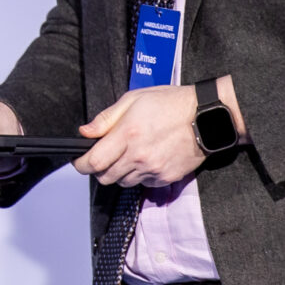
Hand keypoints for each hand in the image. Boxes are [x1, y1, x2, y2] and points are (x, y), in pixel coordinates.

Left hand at [75, 76, 242, 187]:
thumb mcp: (133, 99)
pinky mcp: (166, 177)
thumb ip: (106, 118)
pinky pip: (144, 184)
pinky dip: (139, 176)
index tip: (79, 161)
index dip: (81, 164)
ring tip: (126, 156)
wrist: (205, 117)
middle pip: (105, 177)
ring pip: (124, 182)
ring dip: (119, 173)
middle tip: (102, 158)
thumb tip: (85, 132)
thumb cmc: (170, 104)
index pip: (94, 162)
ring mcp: (153, 169)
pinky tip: (144, 160)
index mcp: (127, 135)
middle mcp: (139, 156)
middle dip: (98, 169)